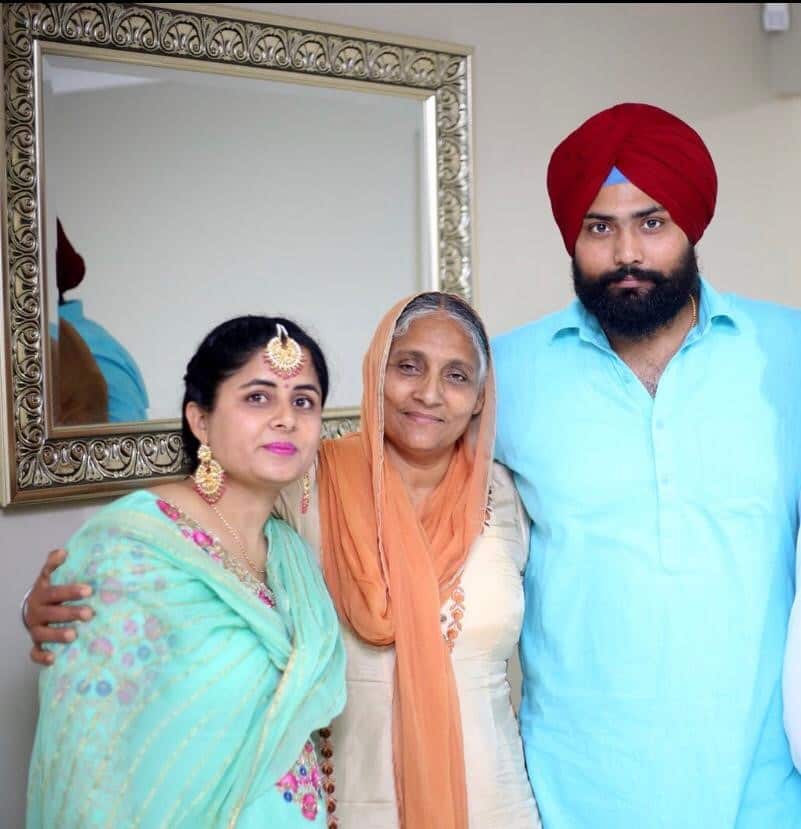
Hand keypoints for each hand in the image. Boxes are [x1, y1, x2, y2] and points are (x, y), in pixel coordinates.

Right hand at [26, 548, 92, 665]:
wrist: (32, 610)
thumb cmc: (48, 592)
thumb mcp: (48, 576)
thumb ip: (53, 564)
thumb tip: (63, 551)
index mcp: (42, 594)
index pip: (56, 592)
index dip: (70, 591)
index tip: (88, 590)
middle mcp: (37, 613)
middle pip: (53, 614)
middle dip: (71, 613)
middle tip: (90, 614)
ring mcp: (36, 629)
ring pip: (44, 634)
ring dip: (58, 635)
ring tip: (74, 636)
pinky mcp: (36, 644)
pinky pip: (35, 653)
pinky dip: (42, 657)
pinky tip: (53, 659)